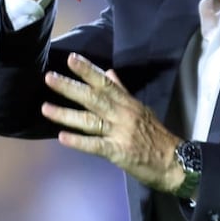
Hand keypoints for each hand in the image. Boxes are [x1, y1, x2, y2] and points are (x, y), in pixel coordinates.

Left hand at [42, 53, 185, 193]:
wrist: (174, 161)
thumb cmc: (156, 136)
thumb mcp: (142, 109)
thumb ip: (123, 91)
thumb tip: (109, 73)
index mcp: (128, 104)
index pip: (105, 83)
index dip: (88, 71)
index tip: (71, 59)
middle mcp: (123, 115)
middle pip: (94, 98)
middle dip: (70, 87)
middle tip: (49, 77)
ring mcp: (120, 133)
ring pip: (90, 121)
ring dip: (66, 114)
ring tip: (45, 108)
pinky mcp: (118, 152)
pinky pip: (96, 145)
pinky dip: (79, 141)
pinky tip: (62, 137)